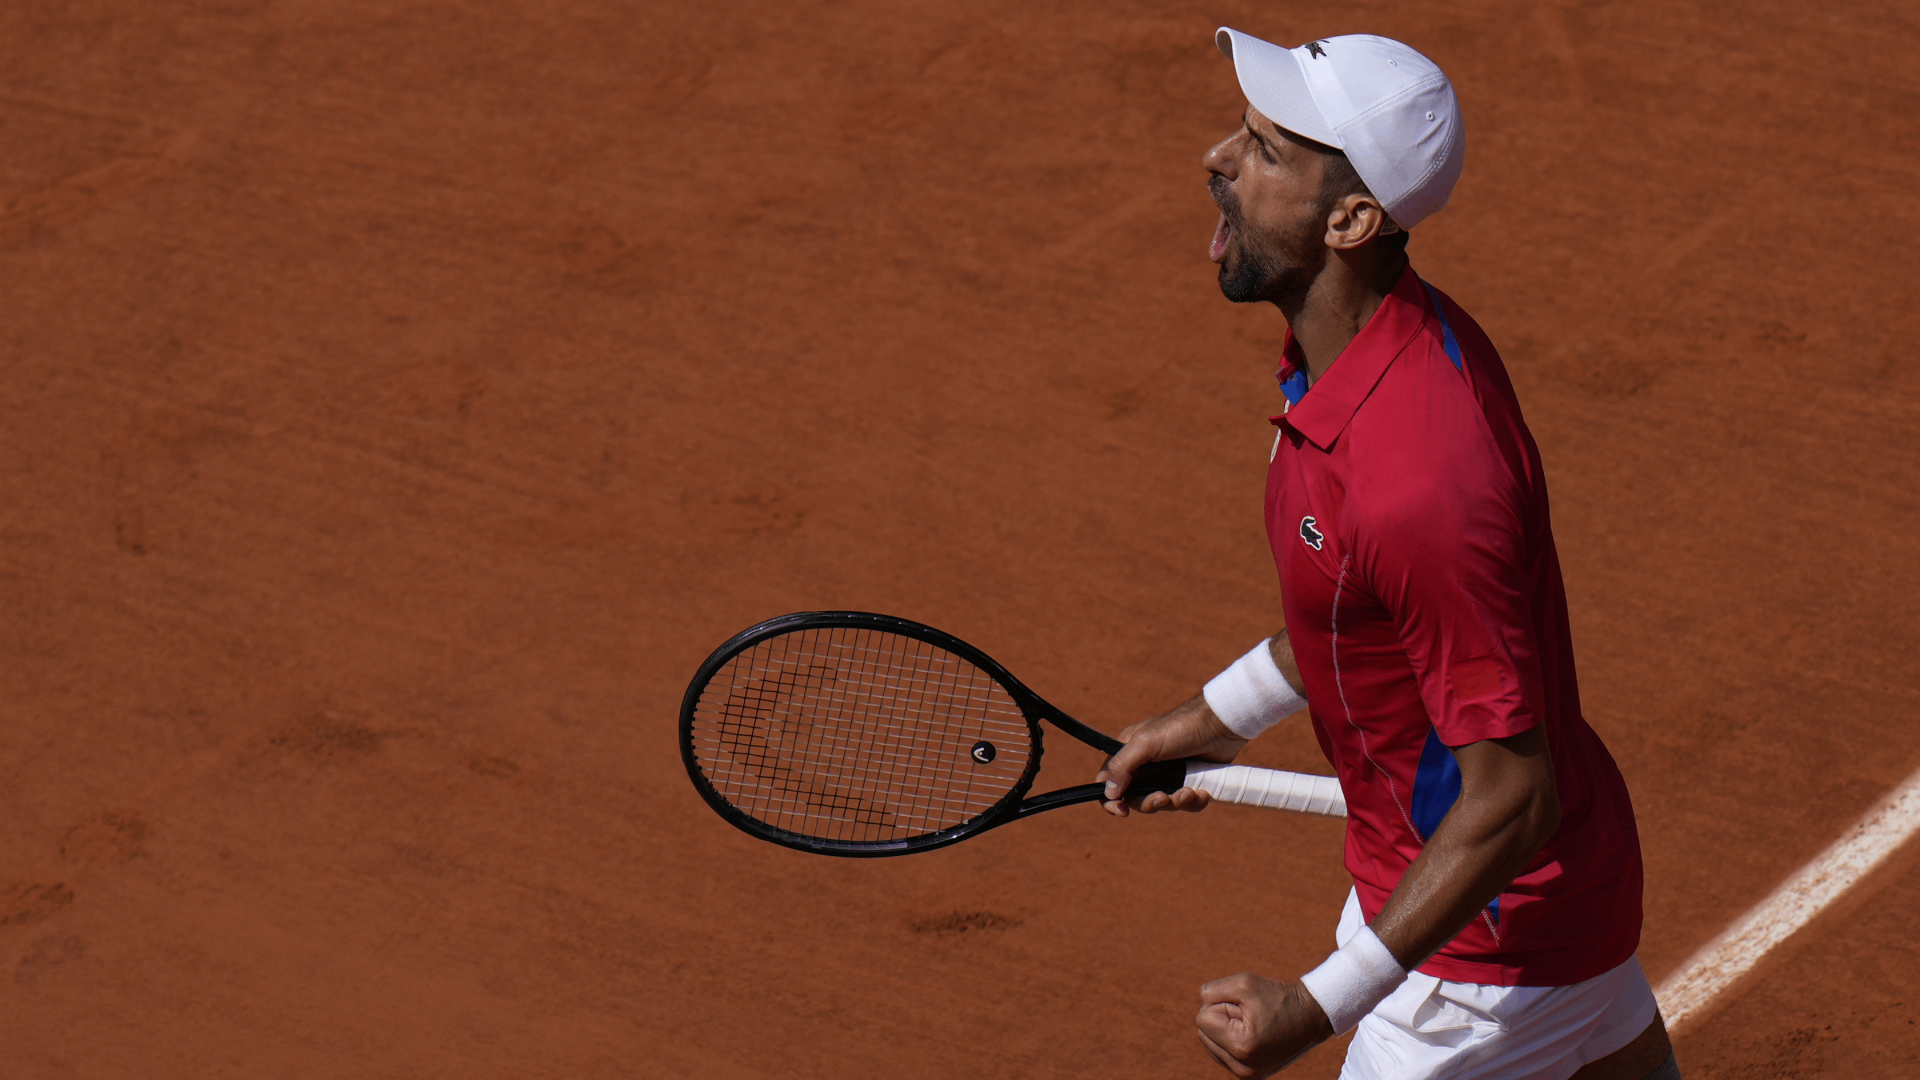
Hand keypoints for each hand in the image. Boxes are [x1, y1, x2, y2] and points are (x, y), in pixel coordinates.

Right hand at [1095, 693, 1246, 816]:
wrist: (1221, 725)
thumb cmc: (1180, 728)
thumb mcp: (1146, 743)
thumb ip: (1122, 766)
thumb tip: (1108, 792)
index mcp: (1128, 753)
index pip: (1108, 782)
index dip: (1111, 800)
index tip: (1122, 812)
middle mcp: (1145, 766)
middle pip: (1136, 799)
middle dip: (1150, 803)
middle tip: (1164, 797)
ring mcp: (1167, 775)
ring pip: (1163, 804)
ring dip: (1176, 802)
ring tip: (1191, 792)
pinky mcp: (1188, 782)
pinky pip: (1185, 804)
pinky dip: (1194, 803)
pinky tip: (1203, 793)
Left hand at [1195, 973, 1333, 1078]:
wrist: (1311, 1018)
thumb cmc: (1279, 998)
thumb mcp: (1243, 983)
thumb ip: (1210, 992)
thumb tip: (1199, 1007)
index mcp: (1241, 1047)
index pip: (1202, 1019)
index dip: (1223, 1004)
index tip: (1248, 1007)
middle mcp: (1243, 1068)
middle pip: (1203, 1033)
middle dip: (1222, 1017)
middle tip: (1252, 1016)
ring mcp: (1246, 1075)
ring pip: (1210, 1043)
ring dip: (1226, 1028)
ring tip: (1254, 1025)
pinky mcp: (1249, 1076)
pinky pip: (1221, 1052)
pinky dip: (1231, 1039)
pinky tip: (1253, 1035)